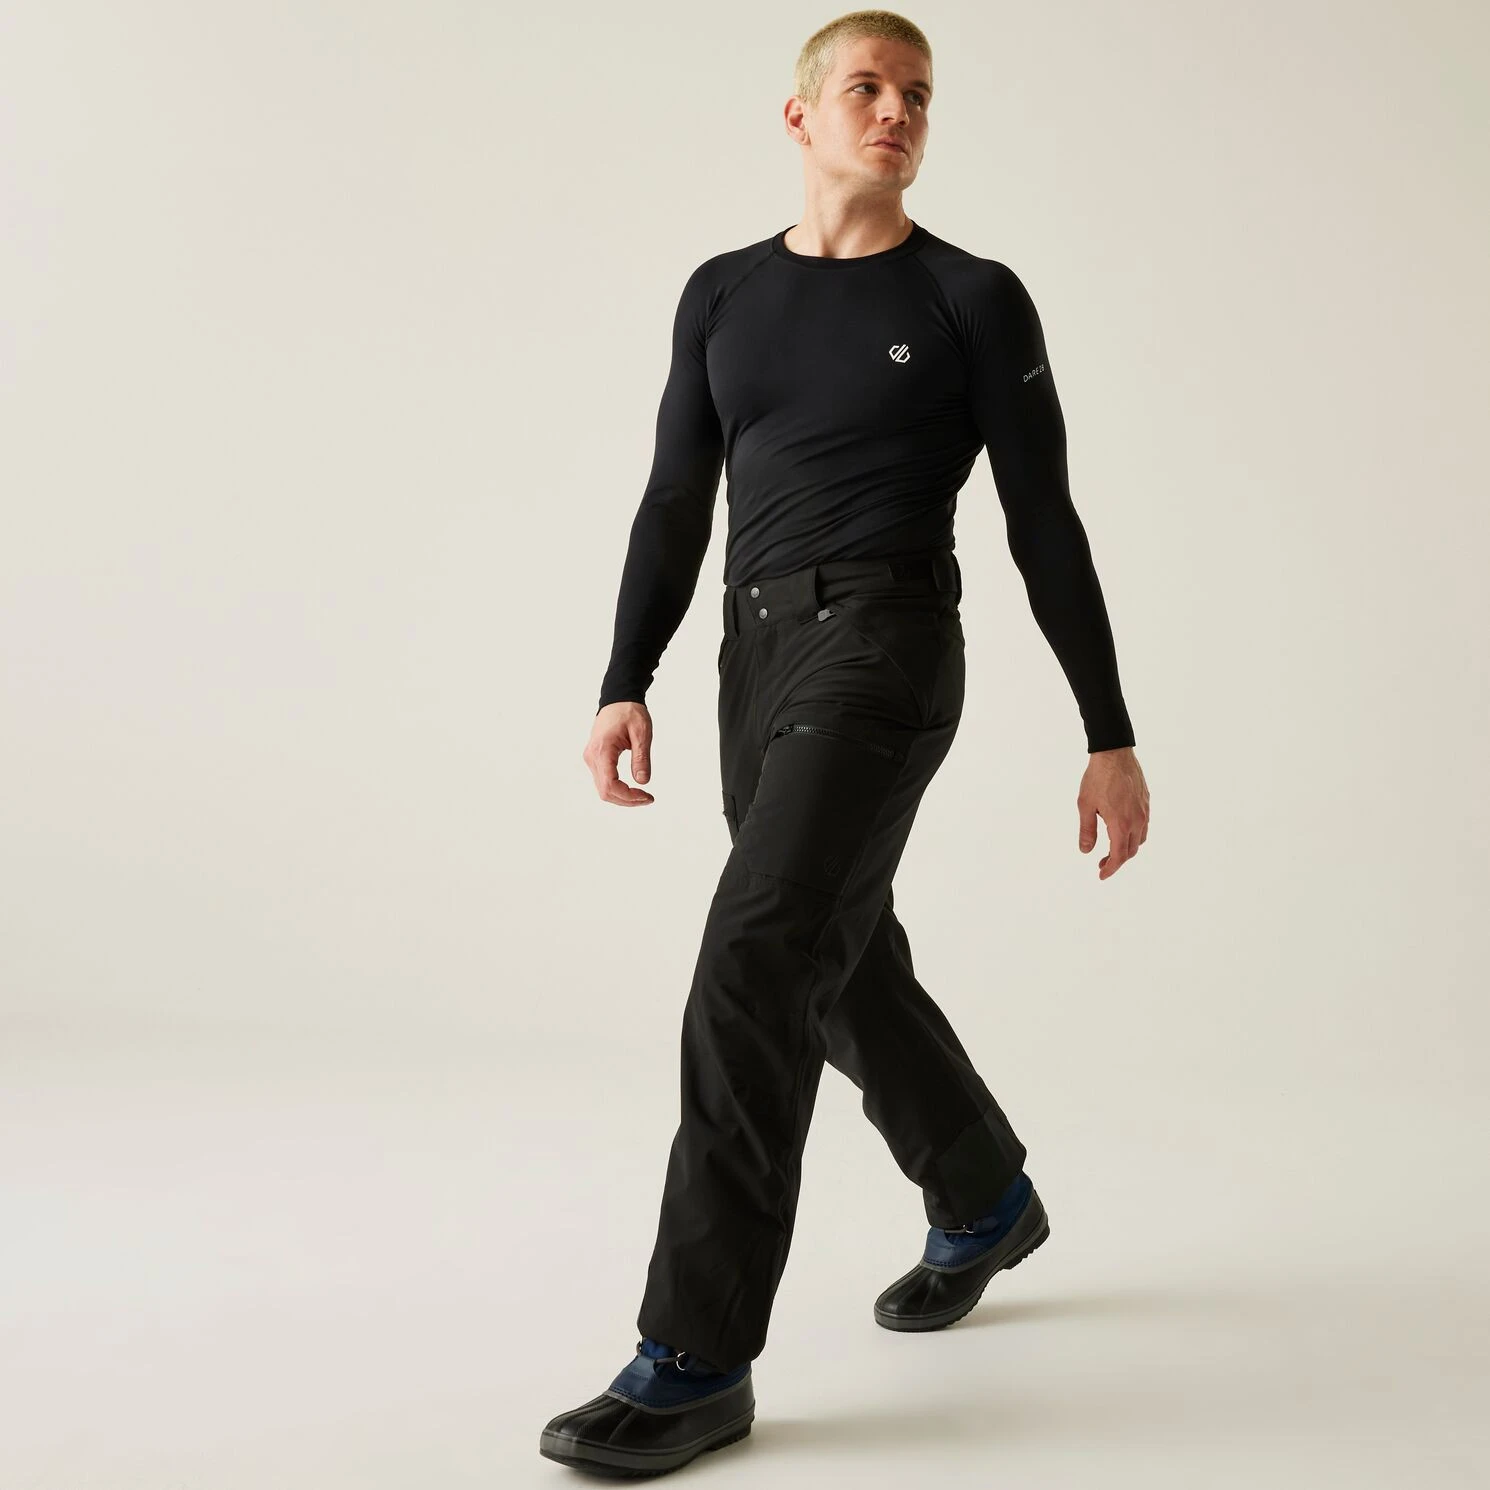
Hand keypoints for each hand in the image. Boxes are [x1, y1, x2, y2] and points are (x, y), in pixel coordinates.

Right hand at [583, 702, 654, 805]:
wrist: (618, 699)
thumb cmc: (629, 712)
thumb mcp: (641, 733)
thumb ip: (641, 758)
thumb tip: (643, 782)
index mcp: (602, 750)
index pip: (610, 785)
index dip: (628, 796)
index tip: (646, 796)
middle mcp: (592, 756)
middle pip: (605, 792)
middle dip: (627, 800)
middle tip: (648, 798)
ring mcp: (591, 758)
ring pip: (603, 789)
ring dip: (622, 797)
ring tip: (642, 795)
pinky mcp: (595, 758)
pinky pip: (603, 780)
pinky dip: (617, 789)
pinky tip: (632, 788)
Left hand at [1077, 746, 1148, 878]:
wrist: (1115, 754)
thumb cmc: (1098, 778)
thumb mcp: (1085, 805)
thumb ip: (1087, 830)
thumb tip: (1086, 850)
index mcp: (1121, 823)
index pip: (1119, 855)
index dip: (1111, 868)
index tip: (1101, 875)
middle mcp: (1137, 820)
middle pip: (1131, 851)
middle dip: (1117, 861)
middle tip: (1102, 863)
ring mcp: (1144, 811)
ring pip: (1140, 839)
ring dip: (1127, 849)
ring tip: (1112, 849)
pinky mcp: (1146, 802)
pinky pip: (1144, 826)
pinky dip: (1134, 835)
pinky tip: (1122, 831)